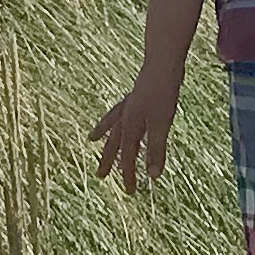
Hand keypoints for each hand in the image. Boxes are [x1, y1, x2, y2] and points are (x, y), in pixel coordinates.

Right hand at [90, 65, 182, 191]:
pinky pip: (120, 109)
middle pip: (115, 142)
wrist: (163, 62)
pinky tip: (122, 113)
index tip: (131, 192)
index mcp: (130, 126)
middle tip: (100, 175)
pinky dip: (115, 115)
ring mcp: (130, 103)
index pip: (128, 157)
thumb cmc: (163, 92)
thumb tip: (153, 177)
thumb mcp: (161, 124)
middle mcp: (126, 116)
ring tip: (92, 138)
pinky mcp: (136, 94)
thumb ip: (156, 150)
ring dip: (104, 133)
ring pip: (113, 123)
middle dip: (109, 160)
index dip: (129, 175)